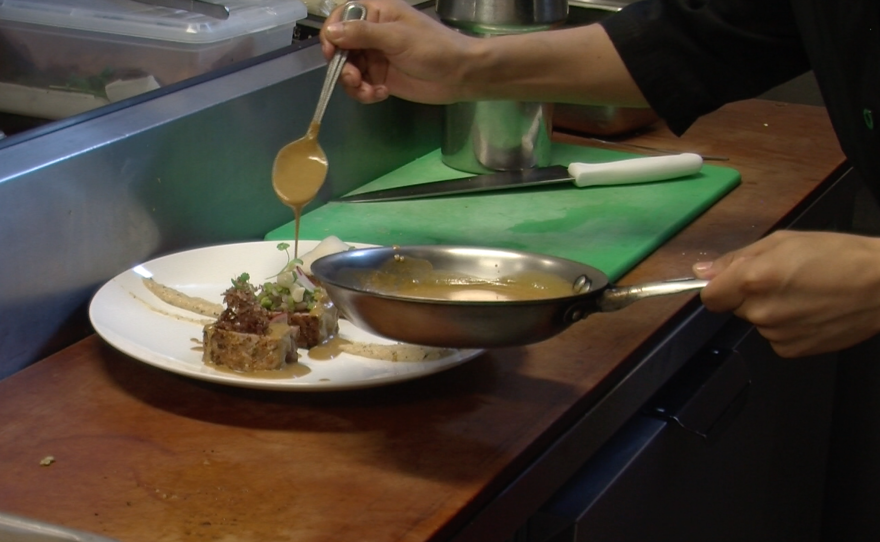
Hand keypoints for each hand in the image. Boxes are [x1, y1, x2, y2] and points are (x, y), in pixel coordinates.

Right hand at [320, 0, 476, 103]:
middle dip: (343, 67)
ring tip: (370, 91)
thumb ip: (363, 34)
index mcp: (376, 14)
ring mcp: (376, 57)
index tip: (333, 54)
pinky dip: (365, 93)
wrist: (460, 75)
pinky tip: (381, 95)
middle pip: (340, 49)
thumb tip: (330, 32)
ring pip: (348, 71)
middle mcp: (372, 34)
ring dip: (353, 84)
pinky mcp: (381, 78)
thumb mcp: (396, 37)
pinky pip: (361, 87)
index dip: (332, 36)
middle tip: (355, 79)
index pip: (340, 18)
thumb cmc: (432, 48)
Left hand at [693, 230, 879, 357]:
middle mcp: (761, 311)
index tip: (731, 282)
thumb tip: (703, 271)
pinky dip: (786, 326)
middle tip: (782, 280)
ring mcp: (776, 334)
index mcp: (753, 280)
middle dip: (749, 294)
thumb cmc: (838, 256)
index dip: (719, 287)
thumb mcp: (782, 241)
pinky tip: (810, 311)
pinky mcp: (792, 350)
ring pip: (757, 321)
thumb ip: (736, 258)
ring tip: (804, 294)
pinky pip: (775, 337)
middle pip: (735, 307)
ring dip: (770, 310)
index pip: (709, 296)